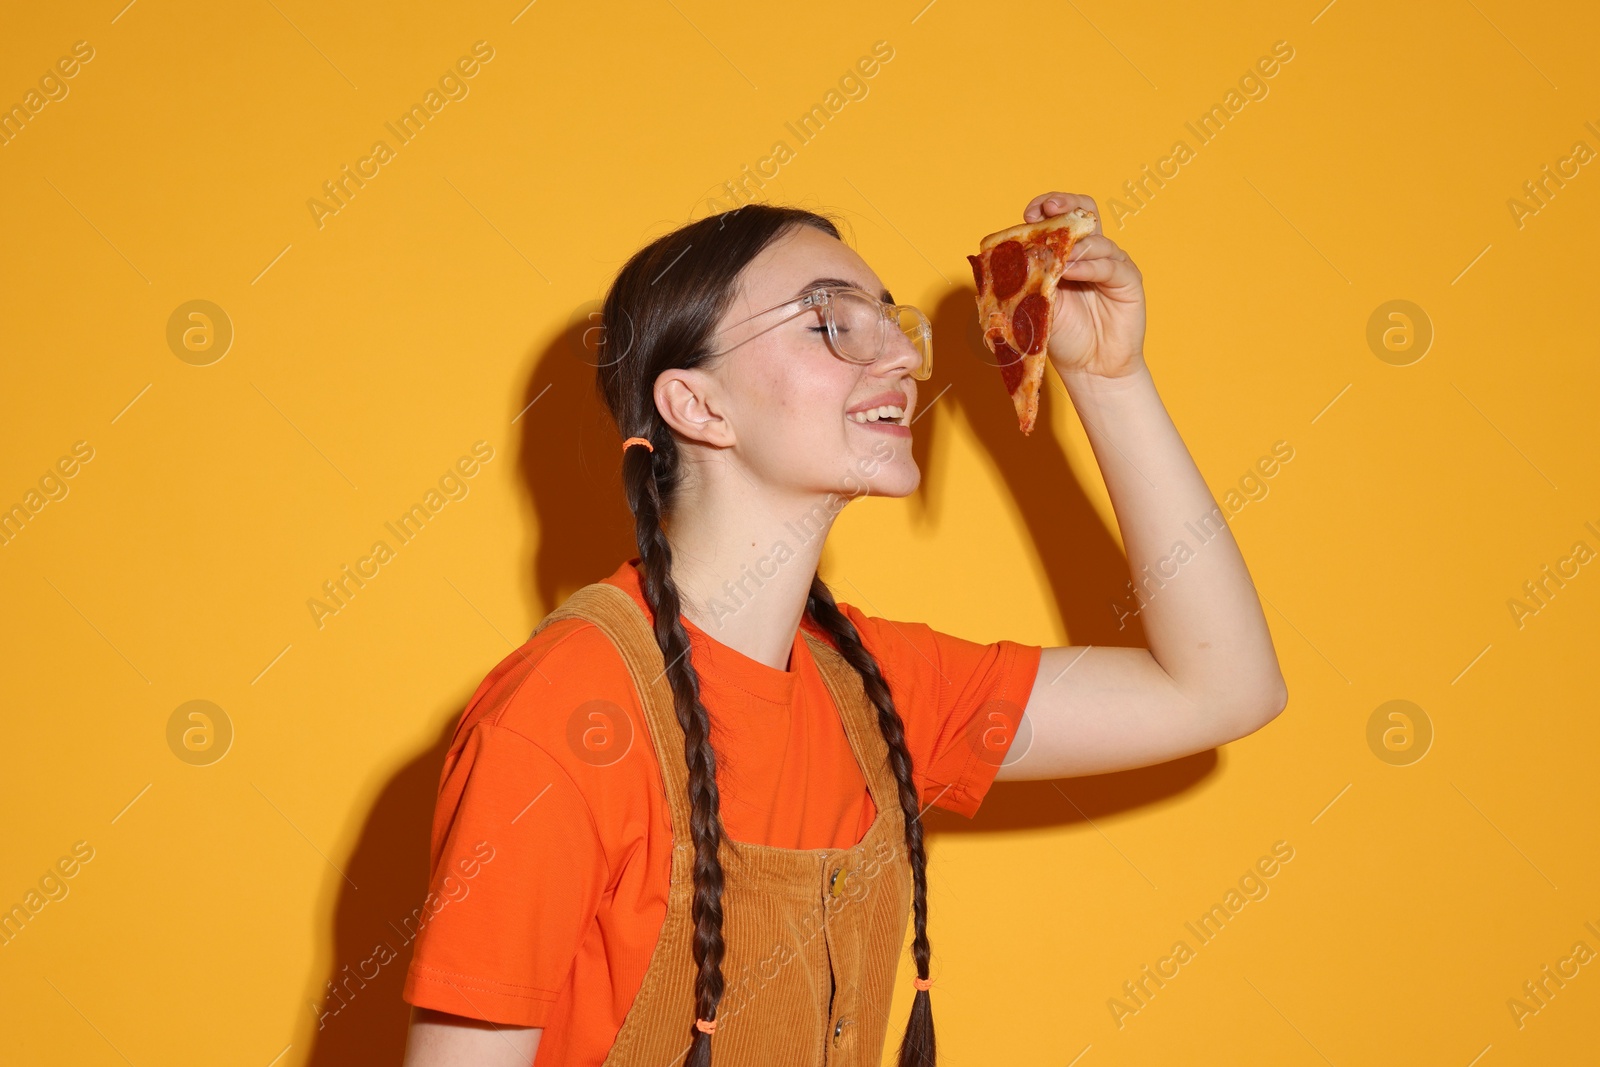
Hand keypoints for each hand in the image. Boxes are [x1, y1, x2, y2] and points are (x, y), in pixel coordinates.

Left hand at [1022, 192, 1146, 378]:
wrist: (1089, 368)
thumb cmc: (1062, 336)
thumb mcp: (1036, 303)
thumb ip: (1029, 277)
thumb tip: (1009, 253)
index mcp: (1066, 254)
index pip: (1059, 217)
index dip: (1045, 208)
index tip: (1030, 215)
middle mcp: (1089, 253)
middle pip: (1083, 212)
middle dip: (1065, 205)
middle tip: (1048, 210)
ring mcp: (1110, 264)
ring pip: (1096, 240)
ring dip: (1074, 246)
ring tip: (1058, 261)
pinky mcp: (1128, 280)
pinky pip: (1110, 265)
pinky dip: (1090, 266)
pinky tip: (1073, 272)